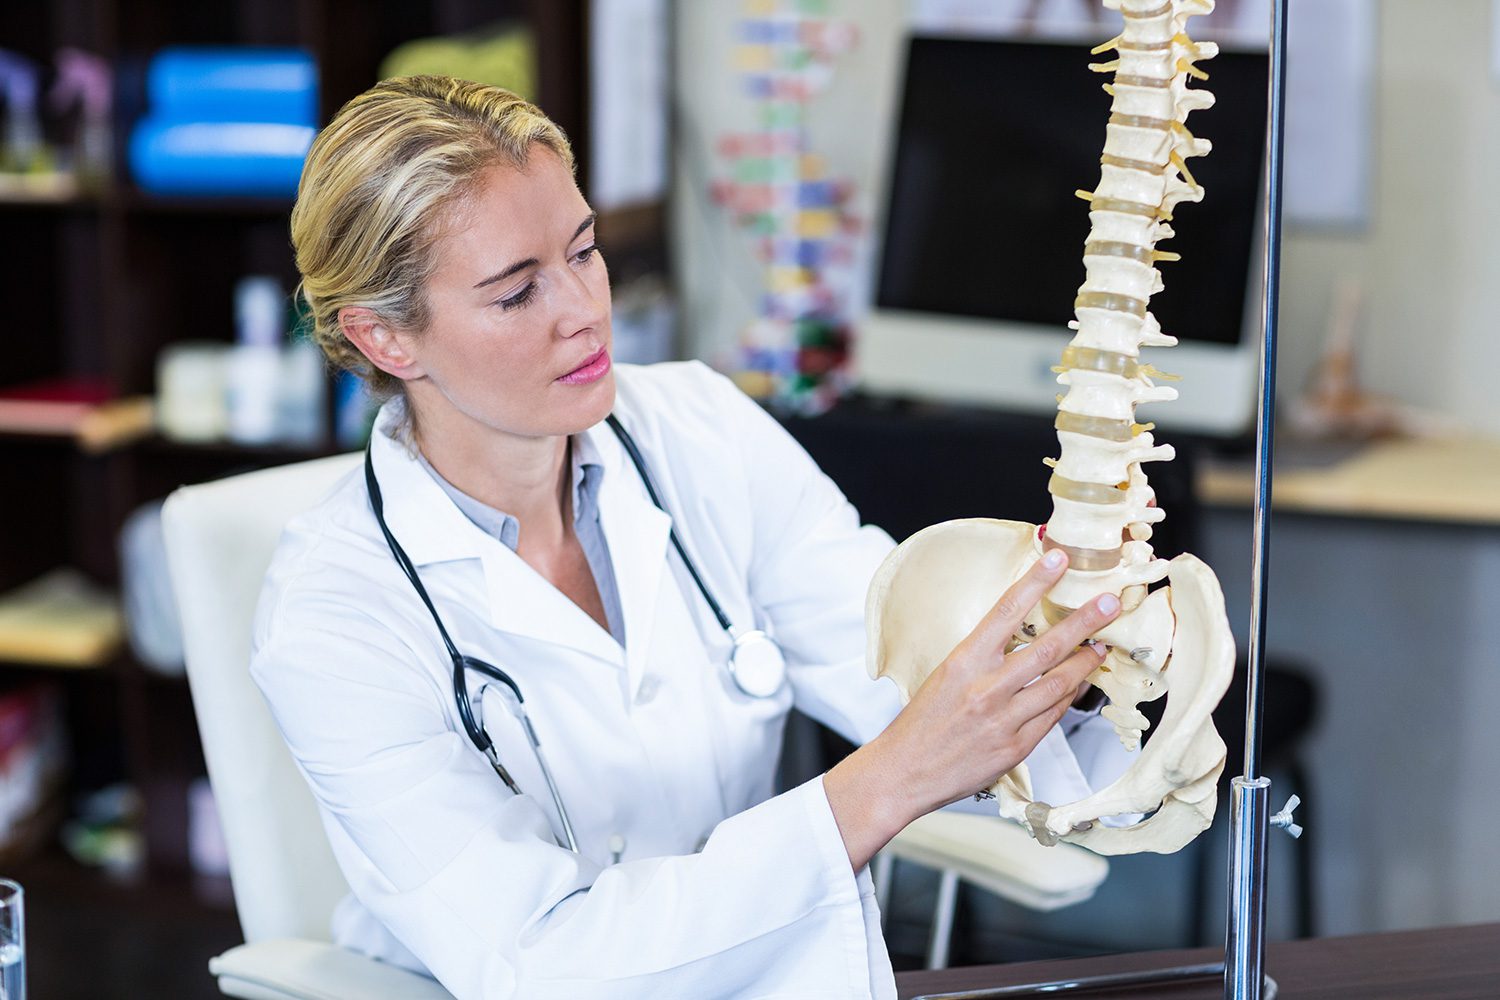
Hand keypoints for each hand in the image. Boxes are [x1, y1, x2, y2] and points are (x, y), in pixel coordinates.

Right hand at [825, 550, 1119, 869]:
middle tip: (1109, 603)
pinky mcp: (1016, 747)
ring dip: (1085, 663)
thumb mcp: (946, 676)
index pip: (1006, 611)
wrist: (904, 771)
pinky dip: (1069, 696)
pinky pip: (1053, 716)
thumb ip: (982, 658)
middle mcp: (987, 687)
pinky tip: (1079, 685)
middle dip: (1084, 623)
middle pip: (1048, 648)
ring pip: (1060, 684)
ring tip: (1100, 646)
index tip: (1059, 559)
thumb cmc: (921, 722)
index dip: (1036, 582)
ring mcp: (1004, 719)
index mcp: (964, 662)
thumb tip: (1021, 639)